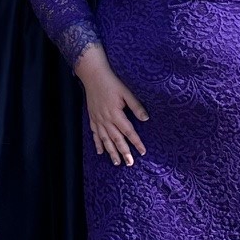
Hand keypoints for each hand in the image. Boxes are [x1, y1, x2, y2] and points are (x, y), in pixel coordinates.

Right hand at [75, 48, 147, 165]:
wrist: (93, 76)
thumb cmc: (111, 83)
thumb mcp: (126, 92)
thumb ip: (136, 106)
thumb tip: (146, 119)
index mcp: (116, 113)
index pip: (128, 131)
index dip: (136, 142)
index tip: (143, 151)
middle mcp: (106, 119)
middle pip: (116, 139)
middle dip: (124, 152)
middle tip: (130, 163)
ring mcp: (97, 120)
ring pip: (105, 139)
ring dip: (111, 152)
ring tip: (116, 163)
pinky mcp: (92, 118)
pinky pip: (95, 134)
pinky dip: (97, 144)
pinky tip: (100, 152)